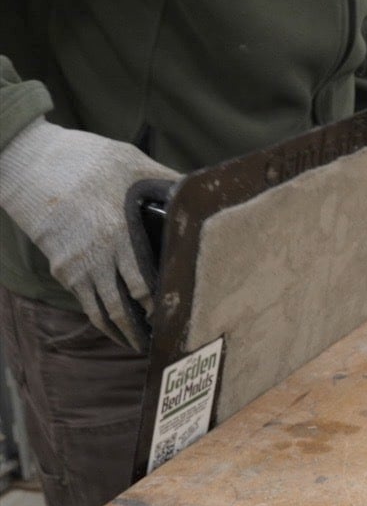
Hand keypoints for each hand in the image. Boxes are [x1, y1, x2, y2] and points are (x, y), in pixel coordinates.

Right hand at [0, 118, 180, 349]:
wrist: (29, 162)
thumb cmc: (87, 160)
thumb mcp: (133, 163)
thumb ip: (167, 181)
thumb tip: (198, 192)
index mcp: (119, 234)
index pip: (144, 285)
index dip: (160, 307)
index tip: (177, 317)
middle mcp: (96, 257)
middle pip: (123, 307)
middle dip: (144, 329)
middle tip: (164, 342)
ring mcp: (75, 266)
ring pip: (100, 313)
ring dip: (121, 333)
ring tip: (141, 345)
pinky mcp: (60, 268)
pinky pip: (84, 302)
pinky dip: (101, 318)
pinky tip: (116, 324)